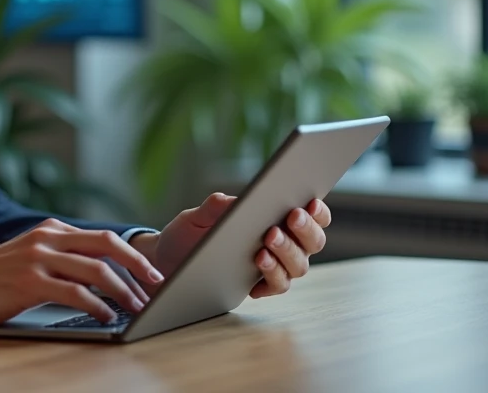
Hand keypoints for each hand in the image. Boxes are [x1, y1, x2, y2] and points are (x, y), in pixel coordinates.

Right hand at [0, 218, 165, 326]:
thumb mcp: (30, 257)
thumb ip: (60, 258)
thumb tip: (102, 275)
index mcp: (50, 230)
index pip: (102, 237)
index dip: (132, 255)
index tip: (152, 274)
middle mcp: (46, 238)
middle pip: (106, 244)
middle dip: (137, 265)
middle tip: (157, 286)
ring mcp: (37, 258)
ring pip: (95, 270)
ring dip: (123, 291)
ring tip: (137, 308)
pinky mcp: (29, 282)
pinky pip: (75, 293)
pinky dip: (97, 306)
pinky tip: (107, 317)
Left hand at [131, 193, 331, 298]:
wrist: (169, 262)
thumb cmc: (189, 234)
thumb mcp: (196, 217)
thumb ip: (215, 207)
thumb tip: (236, 201)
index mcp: (275, 219)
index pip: (311, 215)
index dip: (318, 210)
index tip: (311, 202)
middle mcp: (284, 245)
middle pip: (312, 242)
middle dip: (305, 230)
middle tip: (291, 217)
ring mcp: (275, 267)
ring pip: (299, 265)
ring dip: (287, 251)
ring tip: (268, 239)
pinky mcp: (261, 286)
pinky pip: (278, 285)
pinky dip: (273, 275)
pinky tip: (259, 260)